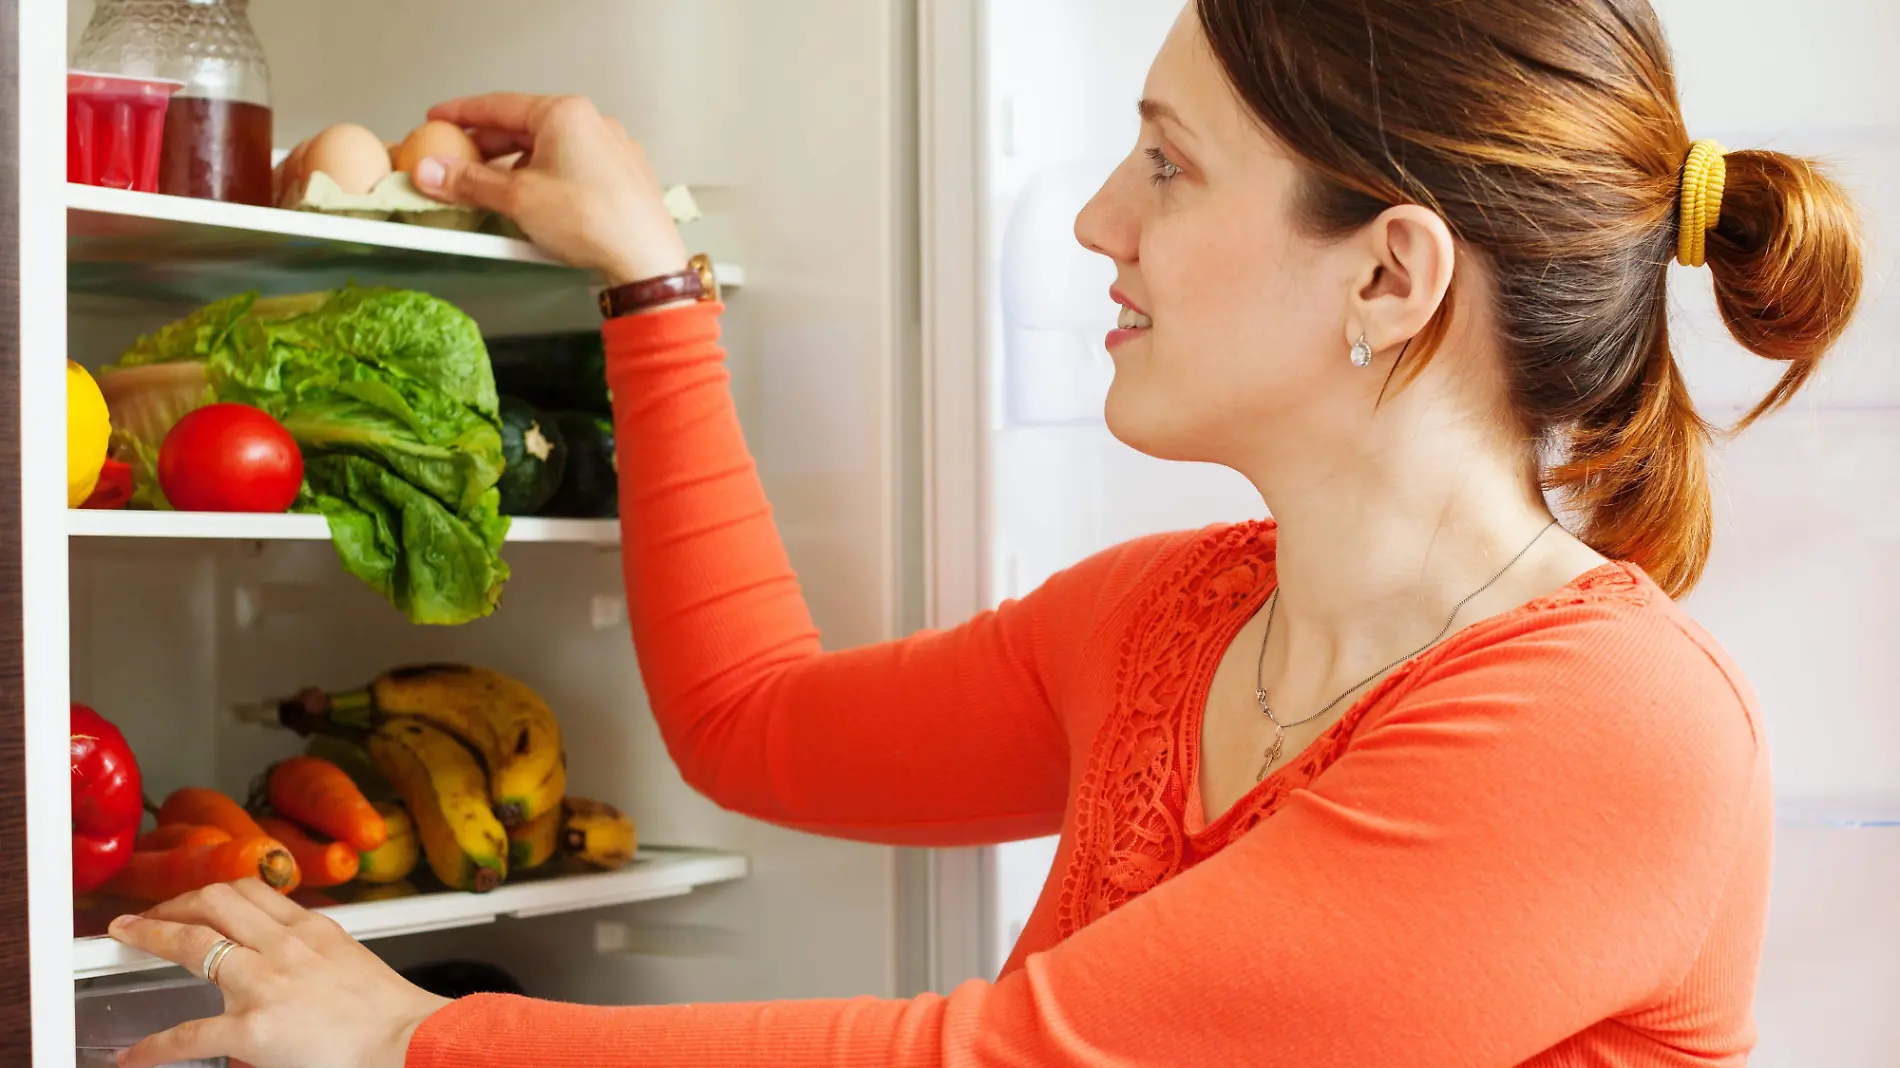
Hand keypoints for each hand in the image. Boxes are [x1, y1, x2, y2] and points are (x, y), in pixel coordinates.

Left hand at [107, 880, 449, 1067]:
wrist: (408, 1040)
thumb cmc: (392, 1014)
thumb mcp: (355, 962)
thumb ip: (319, 955)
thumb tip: (296, 968)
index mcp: (313, 929)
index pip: (252, 891)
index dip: (212, 893)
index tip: (196, 901)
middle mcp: (285, 945)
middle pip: (215, 900)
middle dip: (175, 904)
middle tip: (152, 917)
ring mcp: (265, 983)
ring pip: (194, 942)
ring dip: (152, 935)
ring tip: (129, 937)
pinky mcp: (252, 1028)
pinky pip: (188, 1034)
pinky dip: (156, 1046)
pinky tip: (138, 1054)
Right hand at [415, 92, 688, 284]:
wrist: (645, 259)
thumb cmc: (593, 221)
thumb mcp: (517, 199)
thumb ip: (469, 182)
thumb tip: (433, 172)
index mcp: (565, 114)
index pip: (499, 105)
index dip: (462, 113)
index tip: (438, 119)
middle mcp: (593, 124)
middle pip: (524, 129)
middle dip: (487, 148)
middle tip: (456, 162)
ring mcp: (611, 150)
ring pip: (549, 151)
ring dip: (516, 169)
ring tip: (490, 191)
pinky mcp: (622, 177)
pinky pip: (572, 170)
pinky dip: (545, 181)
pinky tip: (531, 205)